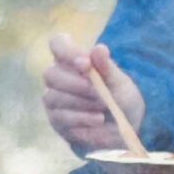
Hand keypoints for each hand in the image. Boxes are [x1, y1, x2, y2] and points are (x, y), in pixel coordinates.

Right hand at [41, 33, 146, 153]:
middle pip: (50, 74)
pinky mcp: (56, 121)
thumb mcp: (119, 82)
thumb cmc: (119, 98)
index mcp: (72, 60)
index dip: (67, 52)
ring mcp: (54, 99)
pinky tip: (98, 119)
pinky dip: (82, 118)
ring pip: (54, 97)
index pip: (58, 44)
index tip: (86, 64)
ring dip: (81, 102)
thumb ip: (106, 67)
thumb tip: (99, 48)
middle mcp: (58, 77)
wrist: (123, 129)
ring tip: (103, 106)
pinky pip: (61, 117)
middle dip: (76, 84)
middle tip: (98, 92)